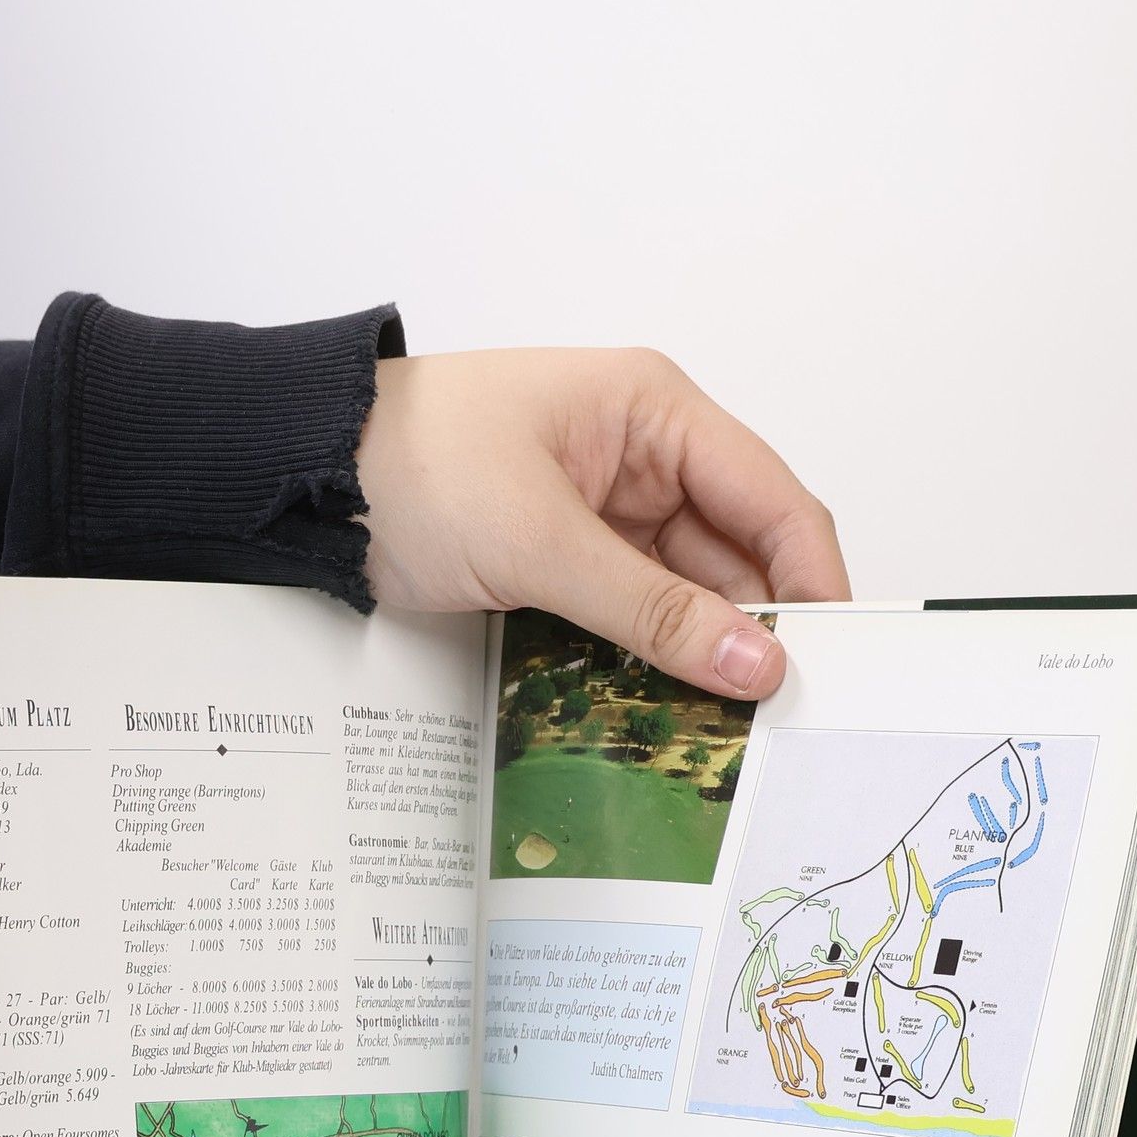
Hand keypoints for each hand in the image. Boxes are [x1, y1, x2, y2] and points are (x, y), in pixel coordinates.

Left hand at [359, 349, 846, 697]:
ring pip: (687, 594)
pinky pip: (635, 614)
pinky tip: (666, 705)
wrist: (304, 483)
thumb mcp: (541, 541)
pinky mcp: (566, 560)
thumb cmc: (411, 466)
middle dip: (757, 630)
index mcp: (656, 412)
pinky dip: (651, 658)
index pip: (772, 499)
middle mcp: (644, 457)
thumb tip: (756, 662)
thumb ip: (653, 610)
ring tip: (724, 724)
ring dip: (701, 654)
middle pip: (737, 554)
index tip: (831, 662)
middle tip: (777, 715)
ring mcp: (605, 513)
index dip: (814, 579)